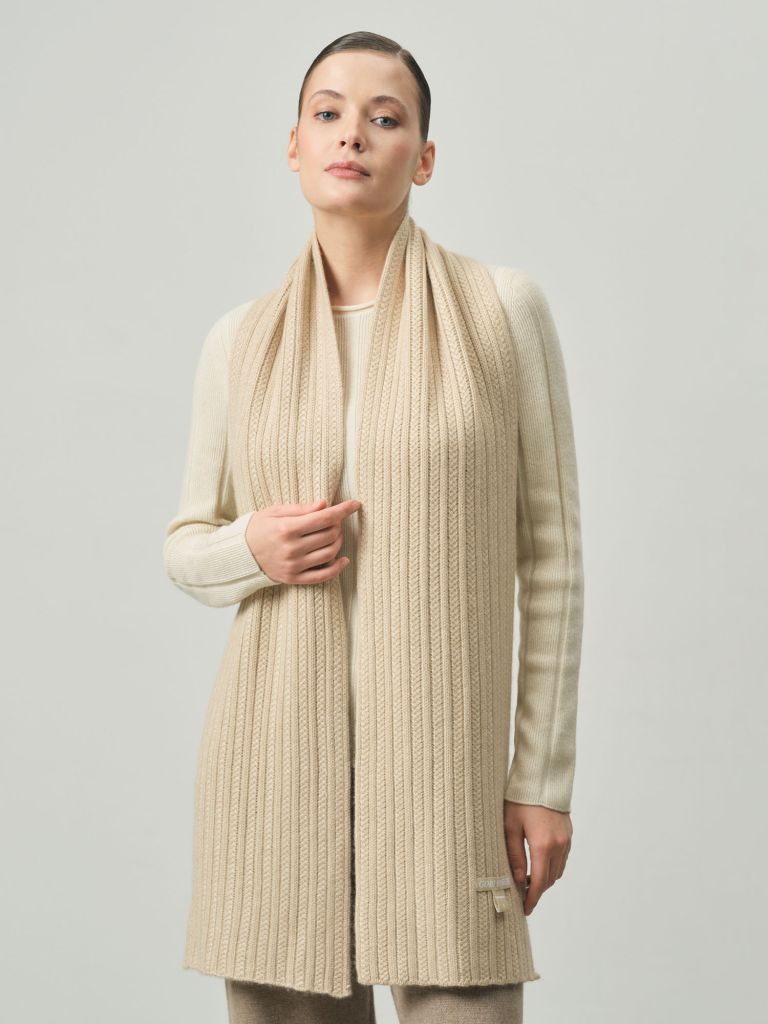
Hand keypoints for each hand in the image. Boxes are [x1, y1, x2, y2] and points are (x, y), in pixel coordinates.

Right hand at [245, 498, 360, 584]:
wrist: (239, 555)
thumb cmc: (257, 529)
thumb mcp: (275, 512)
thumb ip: (301, 509)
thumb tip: (324, 505)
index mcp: (286, 528)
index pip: (323, 518)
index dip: (342, 510)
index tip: (355, 504)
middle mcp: (291, 548)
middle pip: (329, 535)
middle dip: (338, 525)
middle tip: (335, 519)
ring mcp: (293, 565)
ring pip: (329, 553)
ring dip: (338, 542)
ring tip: (335, 534)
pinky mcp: (294, 579)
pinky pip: (322, 576)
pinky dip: (337, 568)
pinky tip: (344, 560)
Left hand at [503, 800, 572, 915]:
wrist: (542, 776)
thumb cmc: (520, 799)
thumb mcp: (510, 826)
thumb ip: (514, 855)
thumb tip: (518, 880)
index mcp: (542, 845)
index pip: (538, 882)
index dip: (532, 899)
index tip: (525, 910)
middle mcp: (558, 845)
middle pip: (549, 879)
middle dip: (537, 891)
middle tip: (523, 898)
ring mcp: (566, 839)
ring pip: (558, 870)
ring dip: (545, 879)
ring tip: (529, 881)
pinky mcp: (568, 833)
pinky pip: (562, 858)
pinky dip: (553, 866)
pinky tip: (540, 864)